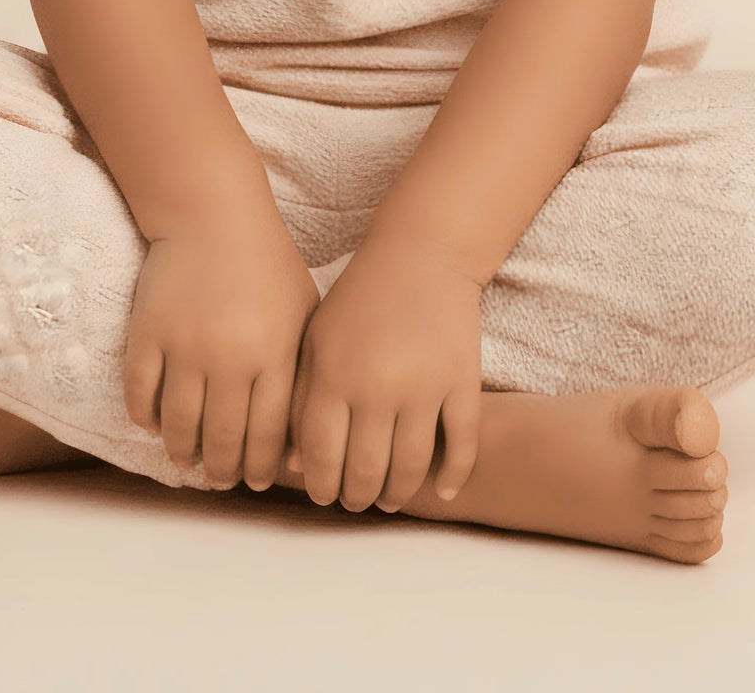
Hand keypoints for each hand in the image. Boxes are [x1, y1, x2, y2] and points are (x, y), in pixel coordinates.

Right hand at [122, 200, 321, 491]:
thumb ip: (303, 369)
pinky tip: (157, 423)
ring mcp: (185, 346)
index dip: (260, 467)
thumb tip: (301, 435)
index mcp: (275, 353)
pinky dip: (147, 419)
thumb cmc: (266, 265)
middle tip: (220, 477)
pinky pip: (141, 397)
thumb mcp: (303, 310)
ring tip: (187, 457)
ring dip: (182, 452)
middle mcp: (230, 356)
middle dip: (222, 470)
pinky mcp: (147, 334)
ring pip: (178, 428)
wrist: (213, 215)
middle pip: (222, 440)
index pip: (267, 435)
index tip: (255, 481)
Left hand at [282, 232, 483, 513]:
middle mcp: (377, 384)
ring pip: (411, 467)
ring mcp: (424, 384)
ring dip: (398, 494)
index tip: (324, 496)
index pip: (320, 455)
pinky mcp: (463, 380)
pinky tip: (444, 490)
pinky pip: (462, 444)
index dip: (320, 485)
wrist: (422, 252)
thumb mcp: (316, 339)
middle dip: (357, 498)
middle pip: (365, 471)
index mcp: (333, 374)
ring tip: (388, 499)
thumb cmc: (360, 298)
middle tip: (356, 502)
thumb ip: (300, 399)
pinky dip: (454, 474)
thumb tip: (292, 467)